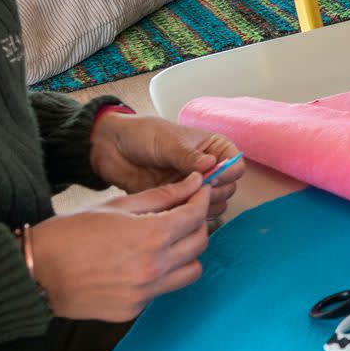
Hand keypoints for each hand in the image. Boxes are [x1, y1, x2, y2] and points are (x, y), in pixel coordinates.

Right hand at [28, 176, 213, 320]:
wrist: (35, 273)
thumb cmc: (69, 233)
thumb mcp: (116, 206)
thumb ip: (161, 195)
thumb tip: (193, 182)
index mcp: (151, 236)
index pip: (196, 215)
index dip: (202, 199)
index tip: (199, 191)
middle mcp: (154, 268)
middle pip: (200, 243)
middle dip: (197, 223)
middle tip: (184, 212)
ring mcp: (145, 293)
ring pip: (190, 271)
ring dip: (186, 253)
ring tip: (167, 239)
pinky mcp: (134, 309)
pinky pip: (163, 289)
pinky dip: (162, 273)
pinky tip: (141, 260)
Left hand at [91, 112, 243, 219]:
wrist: (114, 149)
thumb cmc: (142, 135)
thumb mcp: (168, 142)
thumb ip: (188, 157)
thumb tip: (211, 163)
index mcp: (213, 148)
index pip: (236, 164)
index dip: (228, 172)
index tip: (212, 175)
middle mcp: (208, 168)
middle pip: (228, 188)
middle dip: (215, 191)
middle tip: (196, 189)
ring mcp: (194, 187)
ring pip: (215, 205)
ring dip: (203, 205)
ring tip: (183, 197)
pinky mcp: (180, 202)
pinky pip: (193, 214)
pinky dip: (188, 214)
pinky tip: (174, 207)